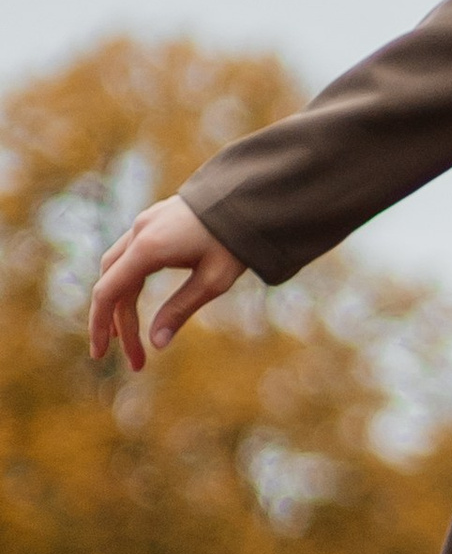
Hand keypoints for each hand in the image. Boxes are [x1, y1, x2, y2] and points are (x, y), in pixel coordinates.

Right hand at [89, 198, 245, 373]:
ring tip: (129, 336)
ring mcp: (144, 223)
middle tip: (135, 360)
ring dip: (121, 303)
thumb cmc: (235, 238)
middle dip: (116, 323)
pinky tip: (134, 301)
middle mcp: (139, 232)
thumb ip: (180, 309)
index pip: (108, 292)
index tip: (101, 355)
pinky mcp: (154, 220)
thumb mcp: (213, 280)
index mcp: (148, 248)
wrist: (250, 194)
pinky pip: (129, 255)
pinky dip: (128, 282)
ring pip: (117, 268)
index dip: (100, 326)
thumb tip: (156, 343)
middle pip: (111, 283)